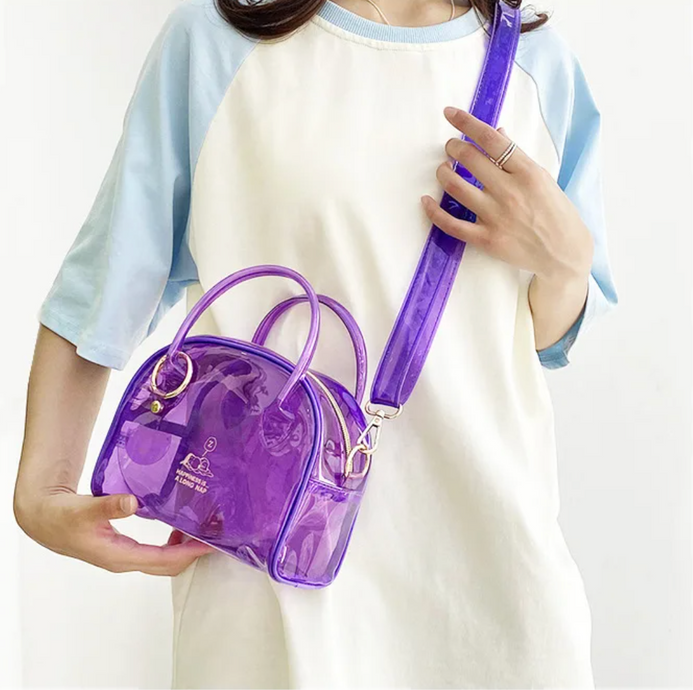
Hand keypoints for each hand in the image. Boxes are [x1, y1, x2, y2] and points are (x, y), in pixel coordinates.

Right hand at [14, 488, 214, 575]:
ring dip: (184, 548)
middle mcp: (125, 560)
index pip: (163, 561)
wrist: (44, 520)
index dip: (189, 553)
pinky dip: (171, 542)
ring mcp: (124, 556)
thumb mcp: (84, 509)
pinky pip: (154, 552)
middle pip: (168, 565)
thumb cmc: (62, 517)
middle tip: (215, 536)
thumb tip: (133, 503)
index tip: (210, 543)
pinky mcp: (123, 549)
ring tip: (202, 530)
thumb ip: (108, 506)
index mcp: (119, 555)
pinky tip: (178, 526)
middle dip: (193, 553)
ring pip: (162, 560)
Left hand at [421, 106, 593, 282]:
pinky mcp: (487, 240)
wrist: (564, 253)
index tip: (450, 114)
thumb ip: (517, 157)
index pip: (491, 139)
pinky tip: (426, 201)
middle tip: (450, 147)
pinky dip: (434, 212)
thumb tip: (496, 132)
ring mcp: (497, 217)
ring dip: (443, 173)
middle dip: (453, 147)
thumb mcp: (543, 178)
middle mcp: (510, 192)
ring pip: (457, 188)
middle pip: (471, 159)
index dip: (466, 123)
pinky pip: (452, 225)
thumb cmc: (556, 212)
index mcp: (528, 172)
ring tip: (443, 169)